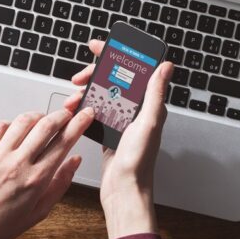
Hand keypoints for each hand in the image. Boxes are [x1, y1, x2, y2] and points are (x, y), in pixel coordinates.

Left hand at [0, 105, 94, 238]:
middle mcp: (18, 164)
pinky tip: (14, 131)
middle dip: (62, 114)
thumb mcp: (39, 211)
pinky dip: (11, 123)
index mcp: (36, 179)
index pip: (64, 142)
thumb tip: (75, 161)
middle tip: (67, 113)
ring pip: (24, 120)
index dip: (79, 123)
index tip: (85, 114)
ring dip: (38, 115)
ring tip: (42, 120)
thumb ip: (60, 183)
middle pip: (47, 125)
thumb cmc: (0, 225)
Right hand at [66, 40, 173, 238]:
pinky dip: (83, 109)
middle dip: (93, 75)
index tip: (99, 47)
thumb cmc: (139, 162)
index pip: (133, 71)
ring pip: (100, 95)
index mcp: (148, 105)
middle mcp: (136, 111)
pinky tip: (74, 110)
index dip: (116, 56)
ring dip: (85, 93)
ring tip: (73, 98)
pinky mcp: (109, 132)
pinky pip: (94, 113)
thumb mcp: (149, 122)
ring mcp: (121, 121)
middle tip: (79, 76)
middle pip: (112, 80)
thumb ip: (155, 93)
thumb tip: (166, 66)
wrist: (124, 191)